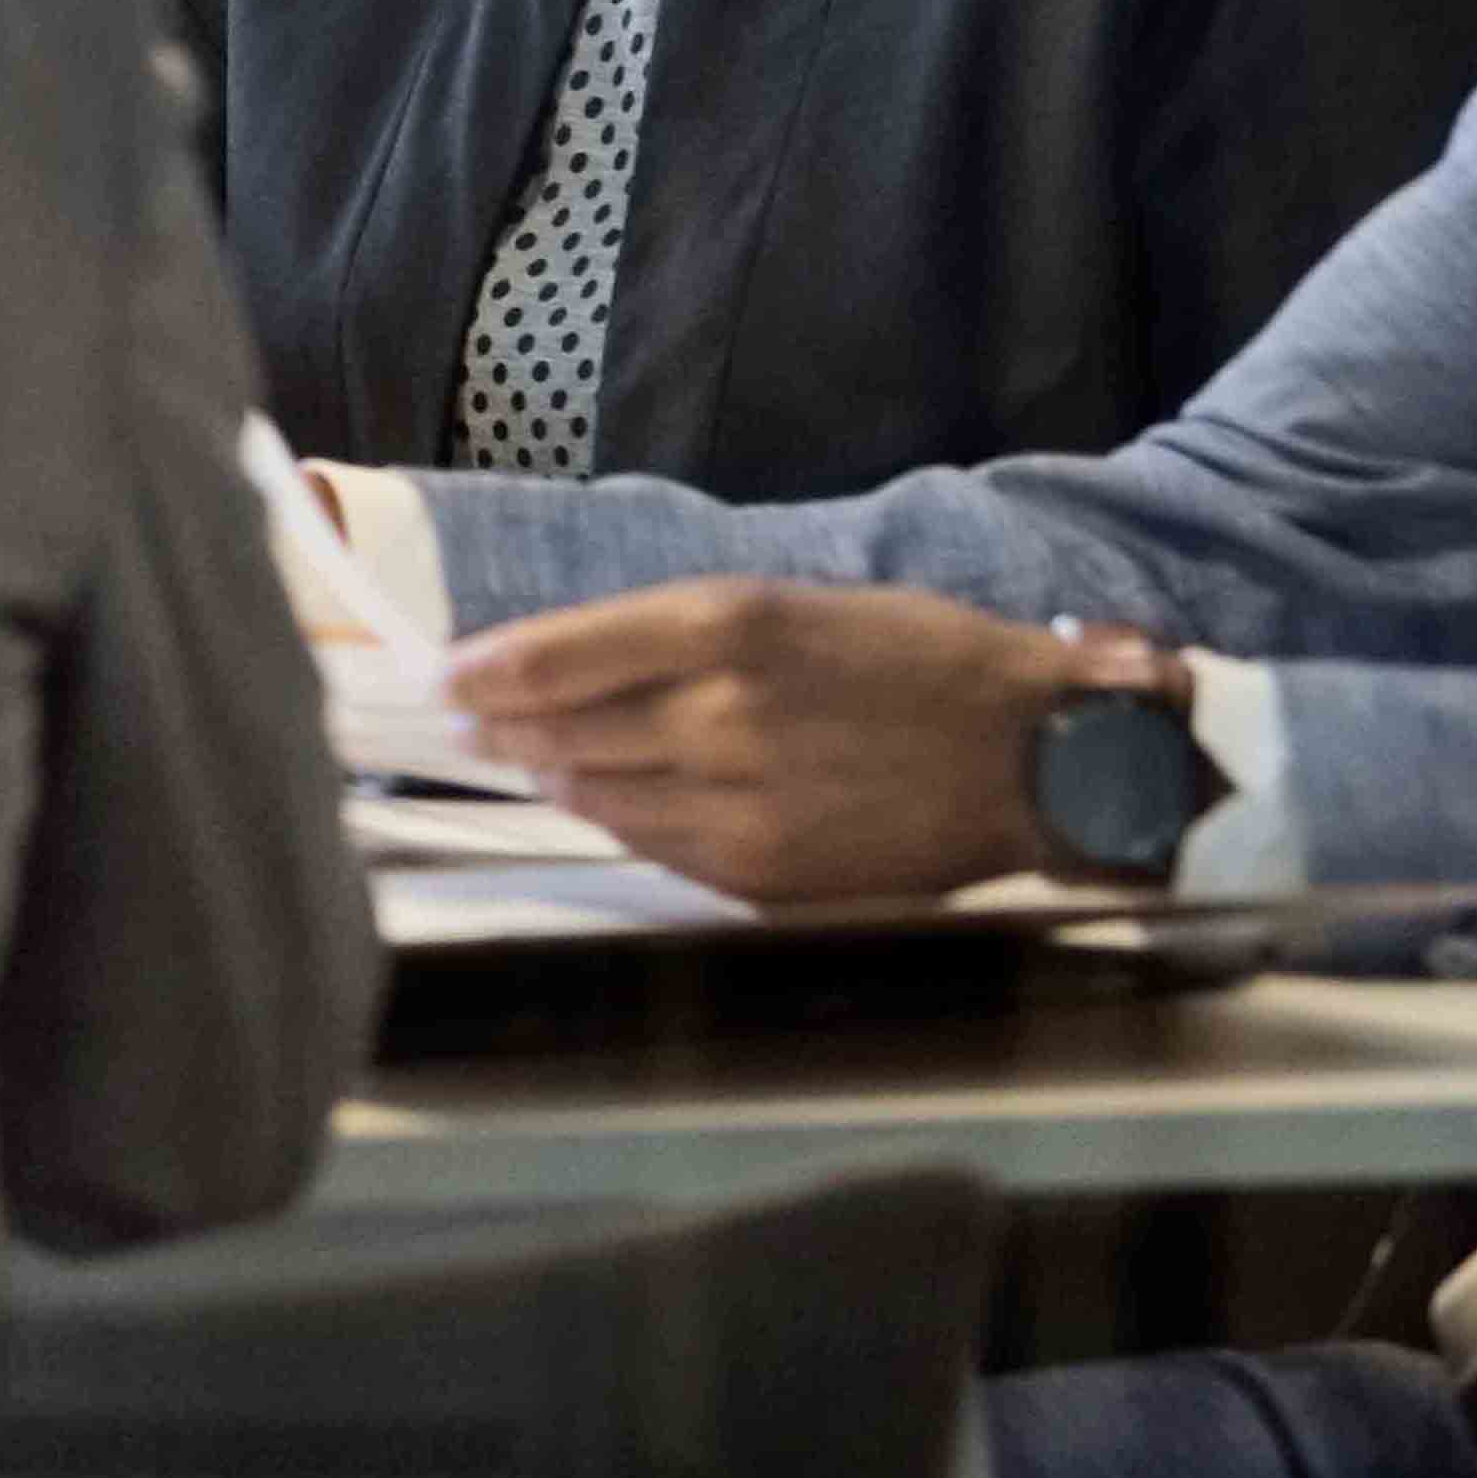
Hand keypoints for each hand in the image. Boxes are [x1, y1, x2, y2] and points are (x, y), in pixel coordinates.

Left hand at [442, 580, 1091, 902]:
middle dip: (502, 728)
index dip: (480, 674)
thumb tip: (560, 662)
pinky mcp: (761, 873)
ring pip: (595, 795)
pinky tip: (614, 802)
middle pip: (557, 731)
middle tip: (469, 723)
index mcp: (725, 627)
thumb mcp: (791, 604)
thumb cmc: (916, 662)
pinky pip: (654, 849)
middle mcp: (717, 715)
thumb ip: (672, 634)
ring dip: (556, 776)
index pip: (551, 658)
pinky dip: (622, 821)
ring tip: (533, 759)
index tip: (443, 679)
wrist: (1033, 755)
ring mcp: (736, 803)